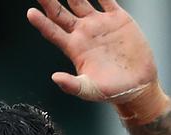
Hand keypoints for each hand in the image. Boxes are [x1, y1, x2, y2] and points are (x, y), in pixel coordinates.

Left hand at [27, 0, 159, 107]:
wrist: (139, 85)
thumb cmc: (113, 91)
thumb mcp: (91, 90)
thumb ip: (73, 85)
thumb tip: (55, 78)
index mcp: (74, 48)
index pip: (53, 31)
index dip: (41, 22)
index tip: (31, 13)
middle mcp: (83, 33)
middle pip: (60, 12)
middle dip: (49, 1)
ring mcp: (99, 23)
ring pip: (80, 0)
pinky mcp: (117, 18)